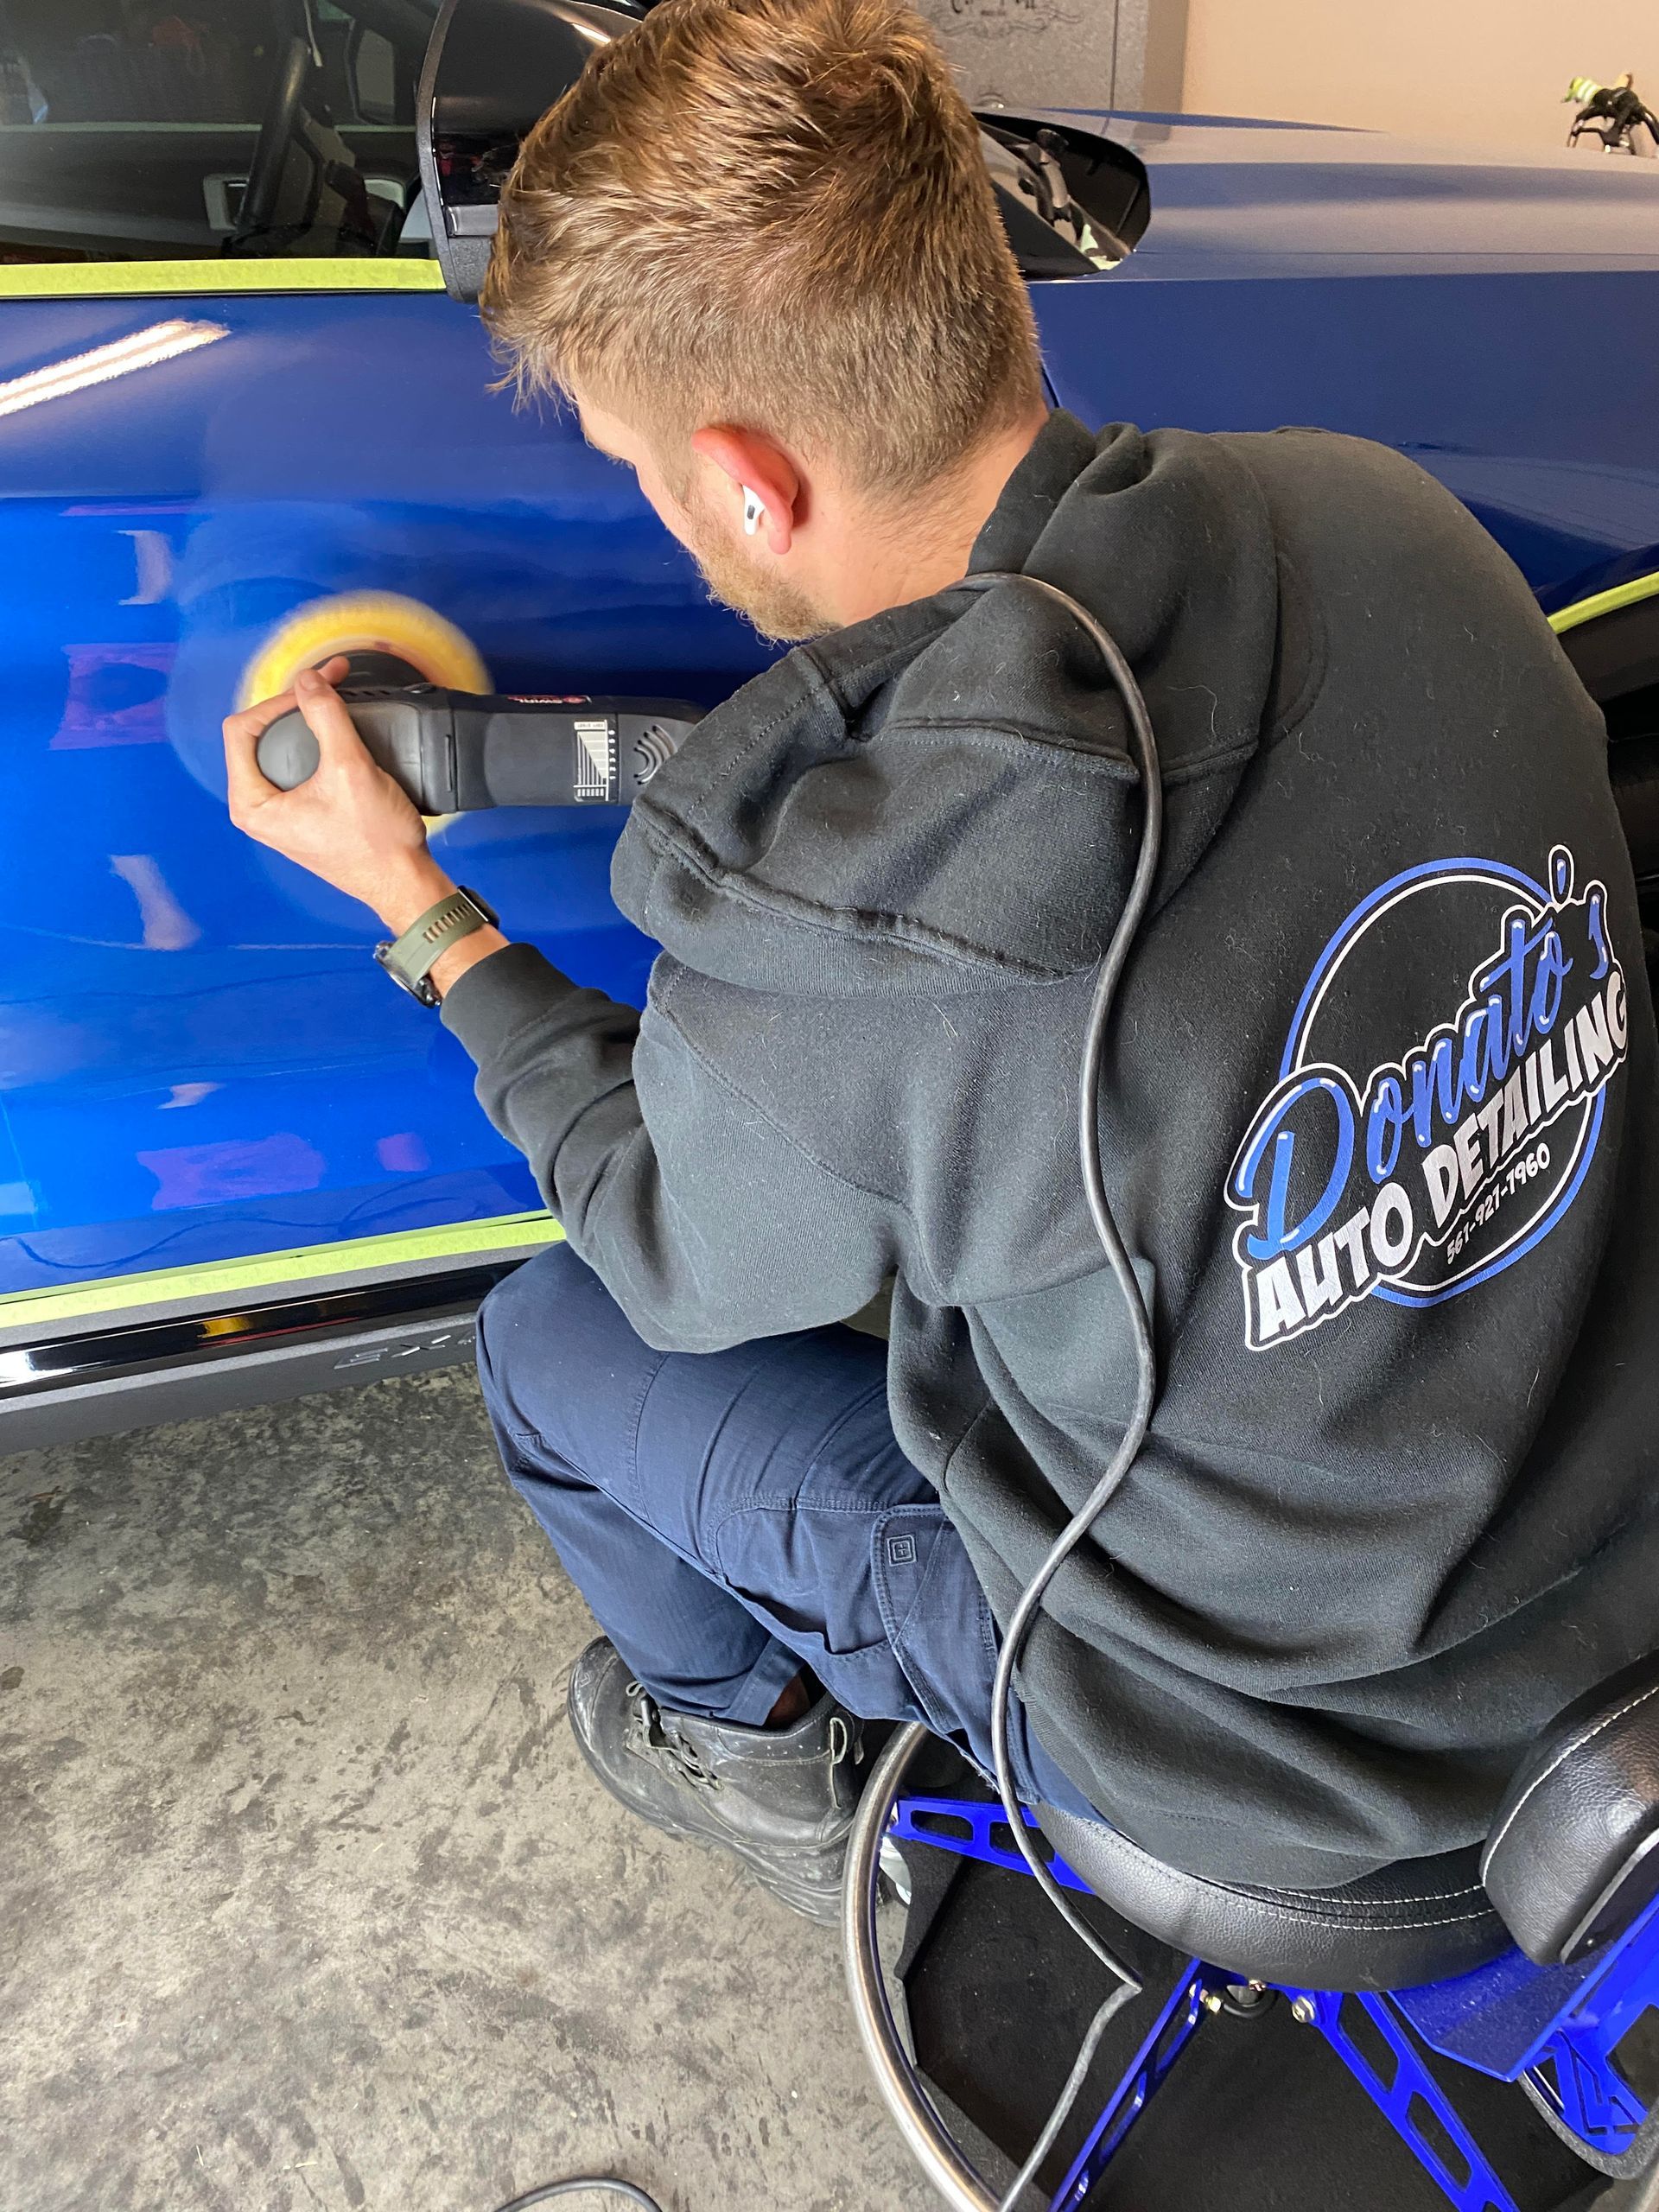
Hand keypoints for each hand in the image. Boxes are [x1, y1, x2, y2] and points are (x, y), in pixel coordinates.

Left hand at [223, 657, 450, 930]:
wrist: (404, 879)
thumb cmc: (376, 843)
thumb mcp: (350, 769)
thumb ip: (326, 717)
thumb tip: (308, 679)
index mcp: (251, 803)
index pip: (242, 728)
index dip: (279, 700)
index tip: (317, 690)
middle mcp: (257, 808)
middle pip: (260, 734)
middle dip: (297, 704)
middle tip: (331, 685)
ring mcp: (279, 811)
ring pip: (281, 746)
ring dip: (310, 719)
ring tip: (338, 698)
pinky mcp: (301, 811)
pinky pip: (298, 764)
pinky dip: (319, 741)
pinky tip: (342, 728)